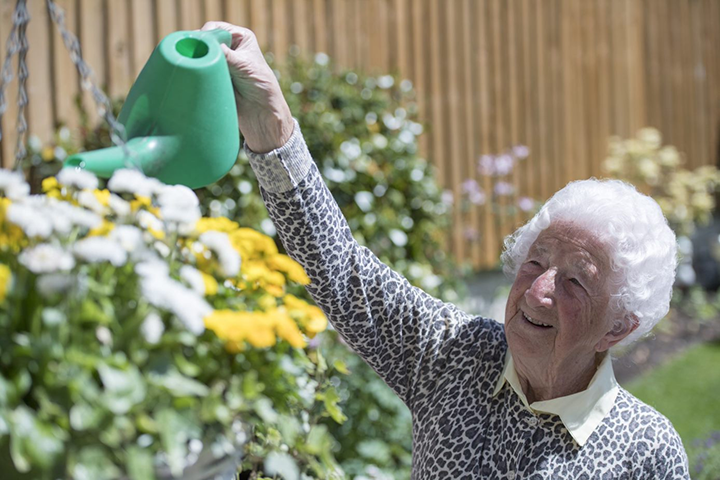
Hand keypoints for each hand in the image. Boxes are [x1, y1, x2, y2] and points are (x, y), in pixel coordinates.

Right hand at [201, 21, 293, 153]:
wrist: (262, 114)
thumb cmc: (262, 88)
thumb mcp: (245, 67)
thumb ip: (228, 56)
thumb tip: (210, 45)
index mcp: (241, 38)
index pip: (217, 28)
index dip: (206, 35)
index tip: (200, 46)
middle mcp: (230, 47)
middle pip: (206, 41)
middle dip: (198, 48)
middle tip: (192, 57)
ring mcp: (221, 62)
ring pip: (201, 56)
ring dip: (196, 61)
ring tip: (192, 68)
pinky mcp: (214, 77)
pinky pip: (200, 70)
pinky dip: (196, 72)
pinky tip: (192, 76)